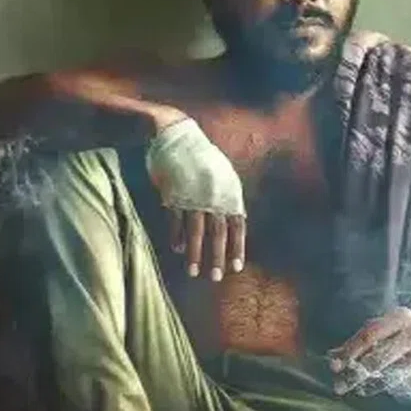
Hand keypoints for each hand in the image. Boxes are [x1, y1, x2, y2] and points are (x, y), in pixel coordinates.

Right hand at [146, 118, 246, 281]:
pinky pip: (176, 220)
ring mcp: (193, 196)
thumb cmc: (198, 154)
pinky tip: (178, 249)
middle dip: (217, 257)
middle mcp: (213, 196)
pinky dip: (177, 236)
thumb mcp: (220, 172)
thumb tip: (231, 218)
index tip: (237, 266)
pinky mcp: (173, 194)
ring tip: (194, 271)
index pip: (237, 225)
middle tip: (216, 277)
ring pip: (196, 231)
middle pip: (218, 233)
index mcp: (228, 191)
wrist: (175, 133)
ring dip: (196, 254)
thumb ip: (224, 195)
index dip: (237, 247)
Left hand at [328, 307, 410, 397]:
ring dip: (374, 384)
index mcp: (400, 319)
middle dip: (358, 374)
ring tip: (359, 390)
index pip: (370, 336)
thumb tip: (332, 356)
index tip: (334, 366)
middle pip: (381, 358)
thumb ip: (361, 339)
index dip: (351, 351)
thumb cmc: (407, 329)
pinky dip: (397, 387)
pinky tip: (387, 388)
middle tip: (340, 386)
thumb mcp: (387, 326)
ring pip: (395, 375)